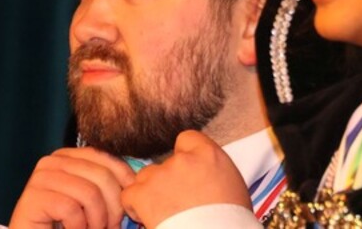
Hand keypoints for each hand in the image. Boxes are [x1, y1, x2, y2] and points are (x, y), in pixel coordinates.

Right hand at [8, 147, 135, 228]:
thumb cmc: (66, 224)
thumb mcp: (91, 201)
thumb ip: (108, 187)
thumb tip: (137, 180)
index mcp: (68, 156)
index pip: (106, 158)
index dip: (124, 182)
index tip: (128, 207)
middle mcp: (52, 161)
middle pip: (101, 176)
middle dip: (113, 208)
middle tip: (111, 228)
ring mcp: (40, 177)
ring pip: (89, 193)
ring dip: (97, 221)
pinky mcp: (32, 198)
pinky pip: (70, 209)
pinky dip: (78, 227)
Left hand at [121, 131, 250, 226]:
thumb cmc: (231, 221)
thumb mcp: (232, 185)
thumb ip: (212, 170)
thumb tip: (202, 174)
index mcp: (208, 154)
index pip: (186, 140)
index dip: (184, 157)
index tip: (187, 174)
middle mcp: (183, 160)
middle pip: (166, 162)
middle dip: (168, 179)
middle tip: (178, 201)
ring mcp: (161, 176)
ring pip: (146, 177)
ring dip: (151, 192)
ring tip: (163, 212)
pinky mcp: (143, 195)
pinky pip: (129, 194)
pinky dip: (135, 206)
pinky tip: (147, 217)